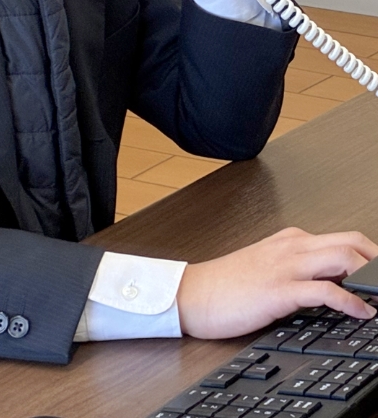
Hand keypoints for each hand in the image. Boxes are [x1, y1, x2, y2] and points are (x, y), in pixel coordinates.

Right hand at [176, 227, 377, 339]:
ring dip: (371, 276)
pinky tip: (363, 313)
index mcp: (289, 240)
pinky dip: (351, 302)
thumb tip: (334, 283)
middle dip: (377, 260)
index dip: (371, 255)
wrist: (193, 294)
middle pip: (350, 241)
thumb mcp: (267, 268)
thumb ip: (298, 268)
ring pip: (343, 257)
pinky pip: (325, 291)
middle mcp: (291, 247)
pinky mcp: (278, 290)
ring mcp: (285, 266)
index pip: (343, 238)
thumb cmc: (226, 285)